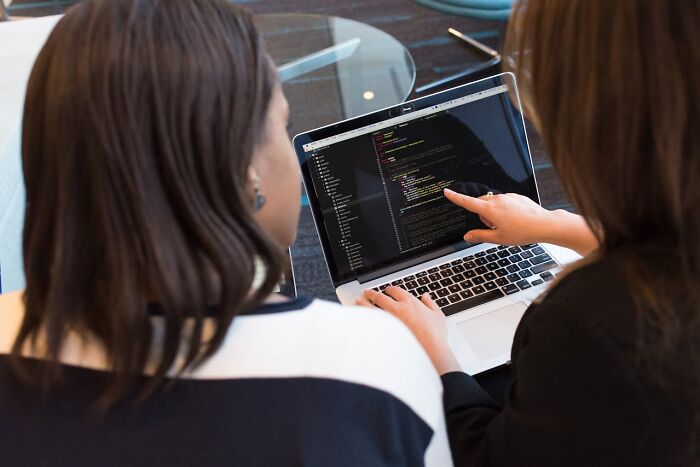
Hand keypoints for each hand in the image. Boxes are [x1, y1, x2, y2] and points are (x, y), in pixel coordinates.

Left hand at [356, 287, 460, 374]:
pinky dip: (364, 318)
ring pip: (371, 308)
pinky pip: (371, 322)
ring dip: (363, 303)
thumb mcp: (437, 315)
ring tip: (358, 301)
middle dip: (372, 293)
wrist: (429, 350)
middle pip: (380, 297)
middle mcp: (397, 309)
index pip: (396, 291)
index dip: (390, 289)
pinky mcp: (384, 332)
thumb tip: (426, 297)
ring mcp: (388, 320)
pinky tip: (360, 318)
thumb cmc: (434, 335)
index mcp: (410, 302)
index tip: (388, 290)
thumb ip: (430, 304)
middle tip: (367, 292)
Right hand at [443, 188, 597, 255]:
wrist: (544, 224)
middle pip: (481, 204)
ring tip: (508, 225)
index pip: (467, 202)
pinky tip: (515, 219)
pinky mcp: (516, 196)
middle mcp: (497, 200)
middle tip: (495, 227)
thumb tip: (467, 236)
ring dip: (494, 213)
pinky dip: (505, 210)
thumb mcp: (498, 239)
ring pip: (493, 203)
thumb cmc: (522, 232)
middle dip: (483, 215)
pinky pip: (504, 202)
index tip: (447, 192)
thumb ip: (480, 236)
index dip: (455, 197)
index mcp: (490, 210)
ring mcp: (507, 197)